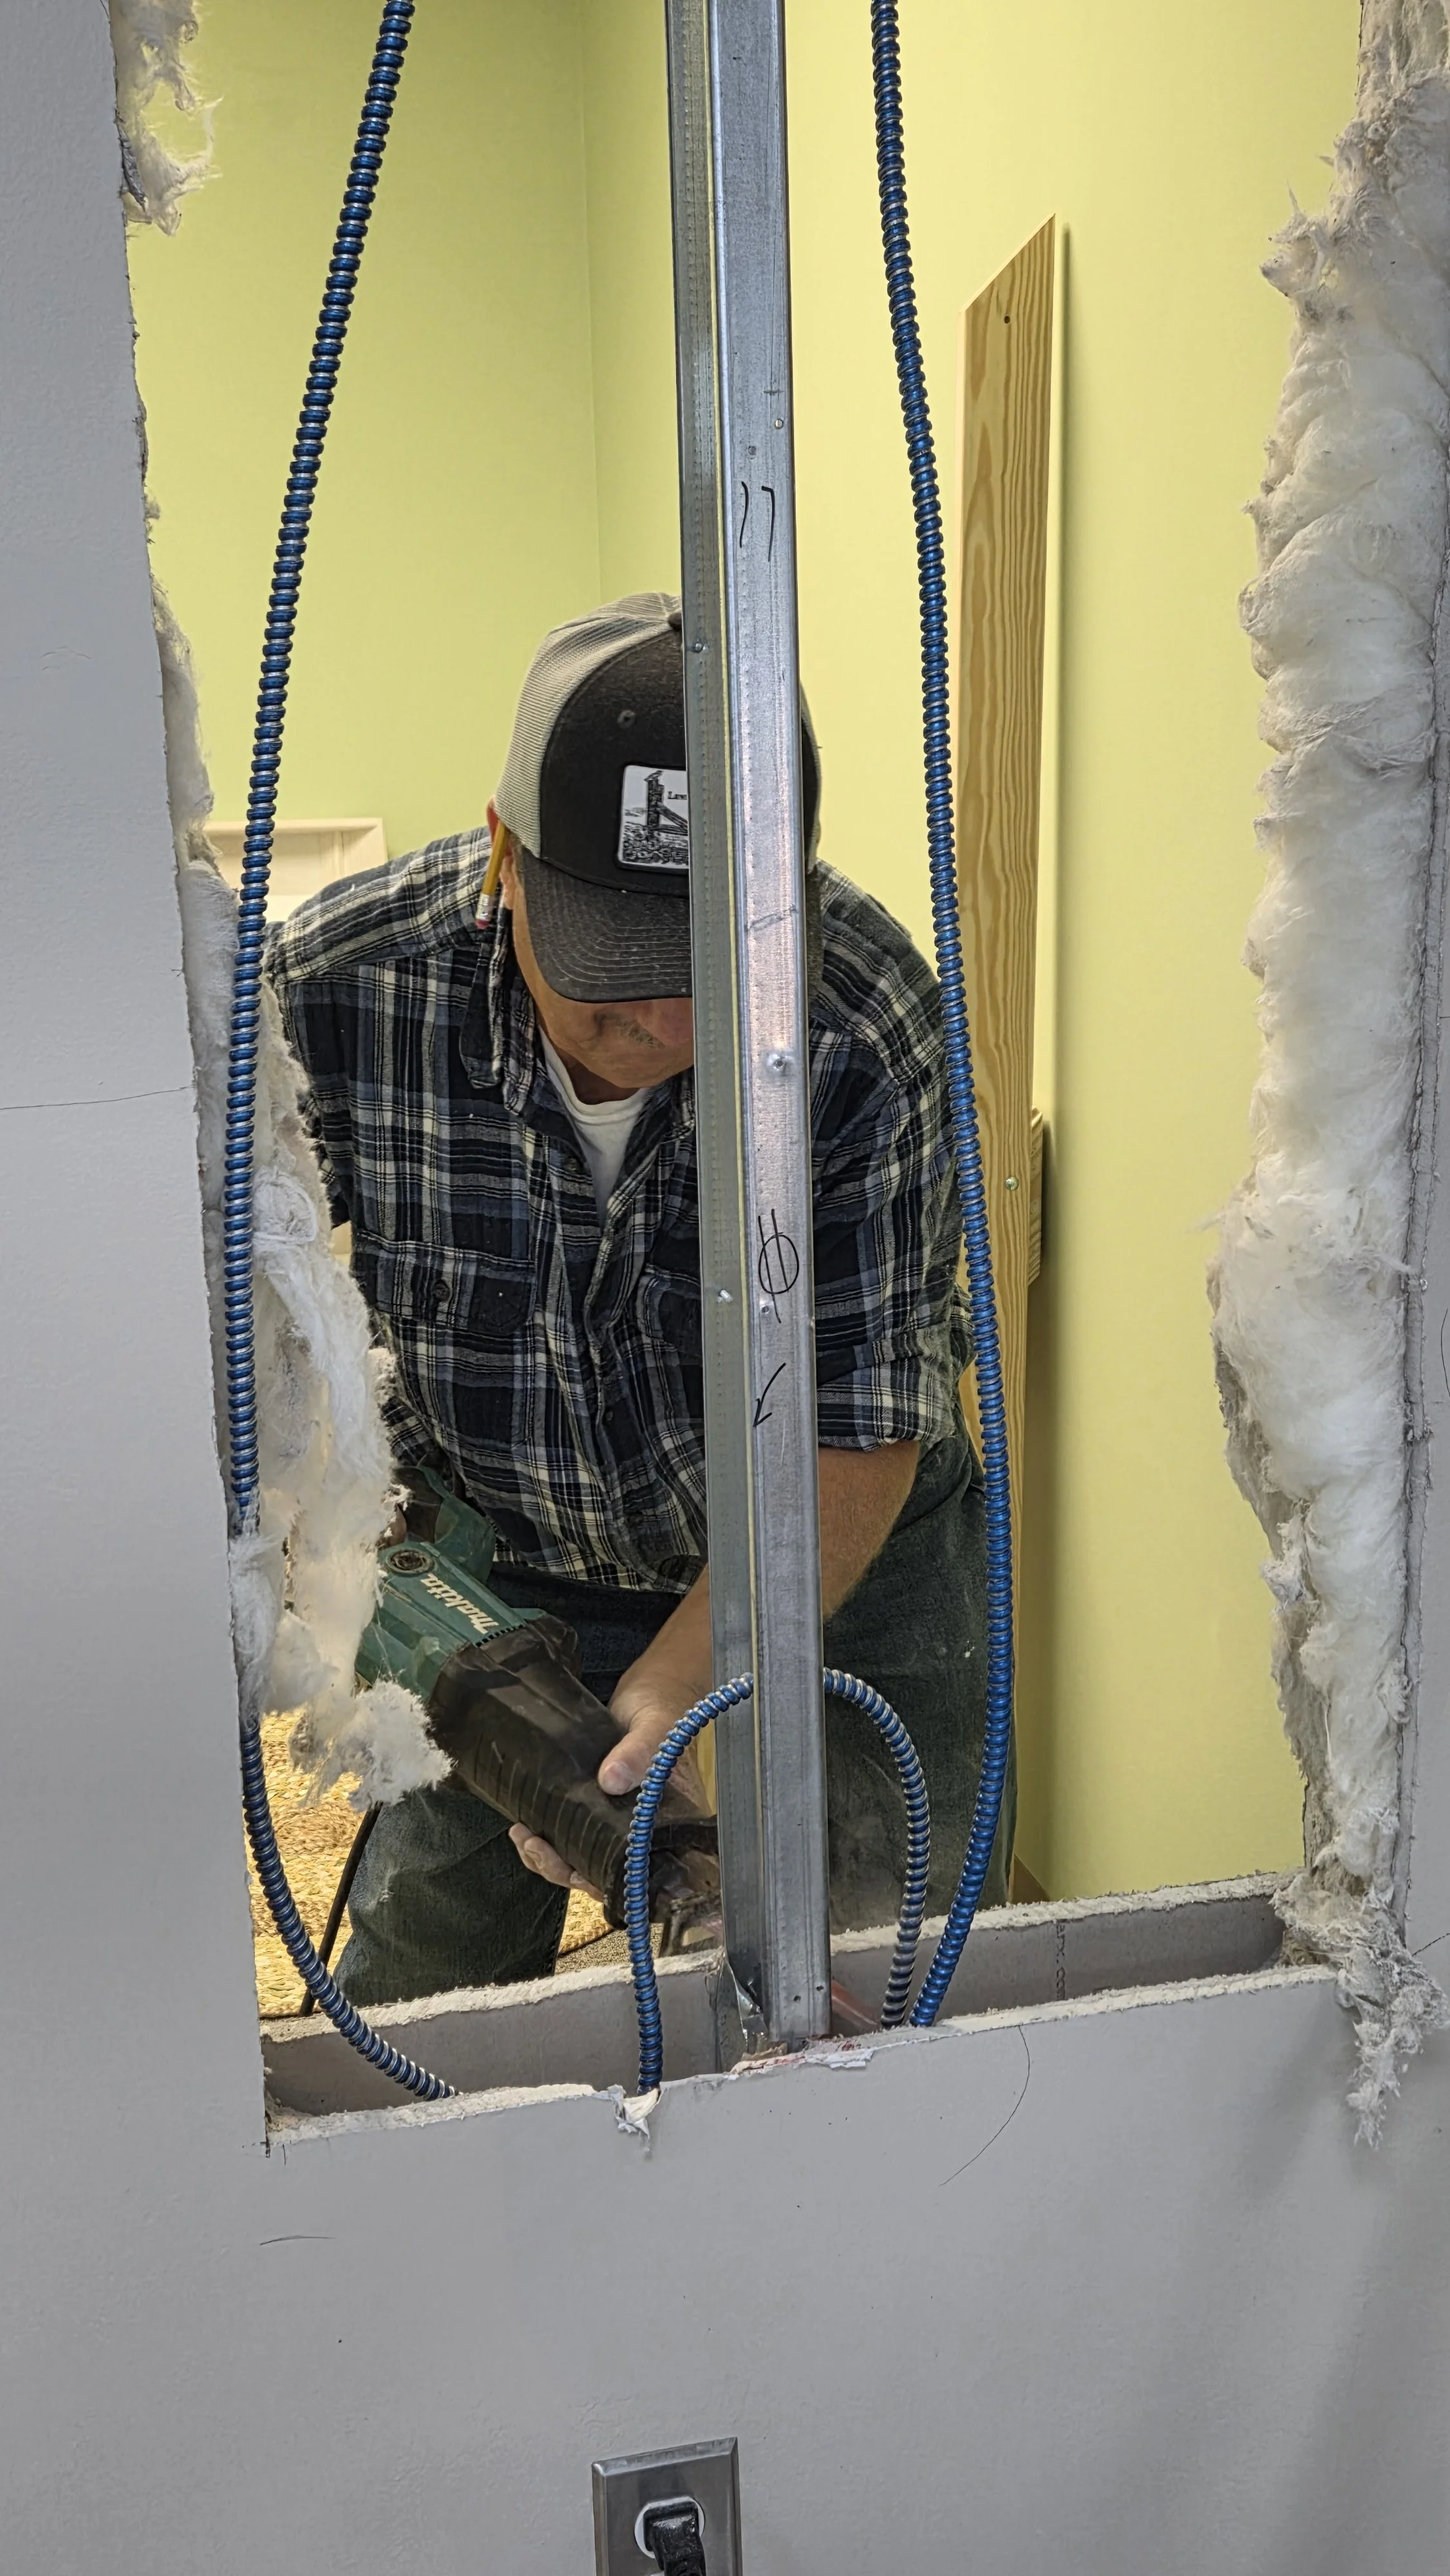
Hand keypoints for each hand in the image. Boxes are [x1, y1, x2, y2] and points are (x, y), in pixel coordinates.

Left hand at [508, 1659, 707, 1893]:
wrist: (649, 1690)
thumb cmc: (665, 1708)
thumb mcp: (657, 1726)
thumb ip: (640, 1751)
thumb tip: (612, 1781)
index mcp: (668, 1825)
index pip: (645, 1873)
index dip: (613, 1884)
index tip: (581, 1874)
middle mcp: (641, 1832)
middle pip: (605, 1875)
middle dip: (567, 1871)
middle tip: (539, 1848)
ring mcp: (614, 1823)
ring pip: (582, 1862)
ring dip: (549, 1860)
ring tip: (524, 1837)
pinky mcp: (589, 1810)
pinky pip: (567, 1839)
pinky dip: (544, 1841)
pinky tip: (524, 1828)